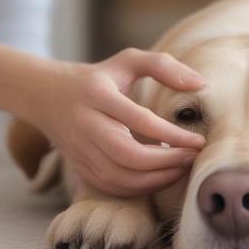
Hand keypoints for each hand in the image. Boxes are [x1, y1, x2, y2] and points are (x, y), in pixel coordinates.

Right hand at [31, 48, 206, 196]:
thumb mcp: (126, 61)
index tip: (198, 140)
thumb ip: (163, 65)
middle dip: (166, 163)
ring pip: (120, 177)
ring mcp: (80, 149)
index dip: (171, 134)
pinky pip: (112, 187)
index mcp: (97, 93)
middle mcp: (86, 124)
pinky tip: (159, 176)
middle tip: (192, 158)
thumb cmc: (98, 77)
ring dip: (156, 179)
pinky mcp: (79, 167)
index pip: (139, 119)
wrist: (47, 96)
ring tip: (181, 168)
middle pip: (127, 155)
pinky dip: (140, 188)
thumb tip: (201, 83)